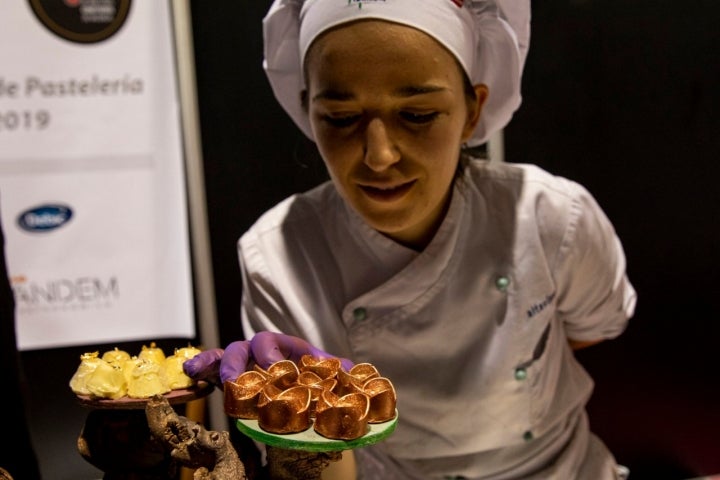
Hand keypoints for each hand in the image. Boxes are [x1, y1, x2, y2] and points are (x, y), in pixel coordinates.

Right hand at [183, 332, 353, 383]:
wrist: (292, 380)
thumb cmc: (304, 373)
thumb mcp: (318, 371)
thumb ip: (331, 369)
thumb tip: (348, 367)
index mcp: (286, 345)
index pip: (280, 344)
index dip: (275, 355)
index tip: (274, 370)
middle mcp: (263, 348)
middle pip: (251, 346)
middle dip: (245, 361)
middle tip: (241, 379)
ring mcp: (244, 358)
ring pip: (230, 354)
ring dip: (220, 364)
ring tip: (211, 374)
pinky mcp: (228, 370)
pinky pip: (212, 363)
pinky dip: (202, 364)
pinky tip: (190, 371)